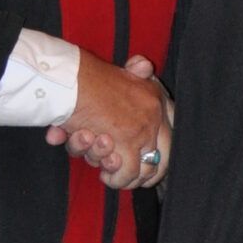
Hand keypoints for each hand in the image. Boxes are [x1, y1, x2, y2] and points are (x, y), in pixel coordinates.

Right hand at [52, 54, 170, 188]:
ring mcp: (142, 131)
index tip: (151, 162)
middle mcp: (154, 114)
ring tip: (109, 174)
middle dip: (148, 173)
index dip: (164, 151)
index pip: (173, 130)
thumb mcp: (117, 71)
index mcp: (154, 96)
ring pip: (145, 169)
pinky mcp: (126, 145)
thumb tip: (144, 65)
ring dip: (125, 177)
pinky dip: (115, 178)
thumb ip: (134, 71)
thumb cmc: (85, 78)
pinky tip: (103, 175)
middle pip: (165, 156)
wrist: (69, 82)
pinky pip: (127, 173)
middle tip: (132, 178)